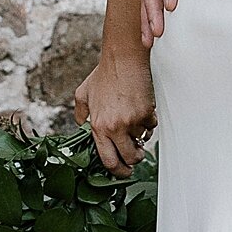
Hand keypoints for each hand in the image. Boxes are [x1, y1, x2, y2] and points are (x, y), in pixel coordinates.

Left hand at [75, 48, 154, 171]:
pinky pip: (151, 126)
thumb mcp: (83, 95)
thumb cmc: (105, 75)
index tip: (123, 171)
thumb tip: (82, 127)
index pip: (108, 160)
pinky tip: (141, 111)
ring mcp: (132, 121)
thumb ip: (81, 114)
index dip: (118, 171)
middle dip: (134, 159)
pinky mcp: (146, 113)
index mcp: (98, 126)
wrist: (123, 59)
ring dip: (141, 136)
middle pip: (130, 157)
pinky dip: (148, 122)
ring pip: (142, 141)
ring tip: (135, 122)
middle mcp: (115, 127)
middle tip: (136, 154)